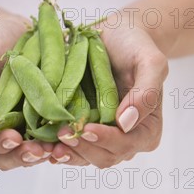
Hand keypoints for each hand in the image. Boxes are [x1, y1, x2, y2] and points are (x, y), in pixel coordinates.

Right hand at [0, 13, 52, 170]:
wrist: (14, 30)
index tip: (13, 139)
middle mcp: (4, 127)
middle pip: (9, 156)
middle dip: (23, 156)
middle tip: (39, 150)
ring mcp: (28, 125)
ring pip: (32, 152)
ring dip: (44, 153)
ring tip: (57, 147)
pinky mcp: (49, 117)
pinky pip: (54, 136)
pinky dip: (61, 140)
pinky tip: (70, 136)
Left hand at [50, 19, 169, 167]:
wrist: (115, 36)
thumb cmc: (135, 45)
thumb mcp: (150, 62)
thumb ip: (146, 93)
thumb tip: (126, 123)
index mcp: (147, 129)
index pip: (126, 144)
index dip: (105, 140)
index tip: (86, 128)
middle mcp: (127, 139)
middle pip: (104, 156)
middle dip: (83, 148)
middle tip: (61, 134)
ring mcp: (103, 137)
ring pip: (85, 157)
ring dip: (67, 153)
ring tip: (48, 145)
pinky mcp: (84, 131)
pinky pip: (71, 148)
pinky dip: (58, 148)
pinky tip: (43, 144)